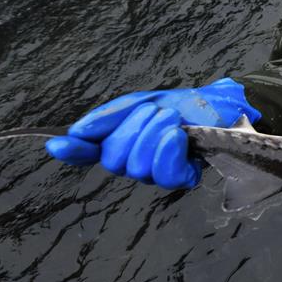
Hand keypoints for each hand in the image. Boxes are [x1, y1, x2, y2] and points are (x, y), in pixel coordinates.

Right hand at [46, 78, 260, 189]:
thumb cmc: (186, 105)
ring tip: (173, 120)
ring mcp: (157, 172)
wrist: (222, 105)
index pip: (87, 152)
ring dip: (155, 135)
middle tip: (157, 113)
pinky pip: (164, 175)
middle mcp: (134, 161)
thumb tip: (69, 135)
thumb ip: (108, 118)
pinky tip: (177, 137)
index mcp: (121, 140)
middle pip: (113, 159)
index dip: (73, 151)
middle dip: (133, 129)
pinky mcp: (182, 178)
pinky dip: (168, 152)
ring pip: (136, 167)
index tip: (59, 144)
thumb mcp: (142, 102)